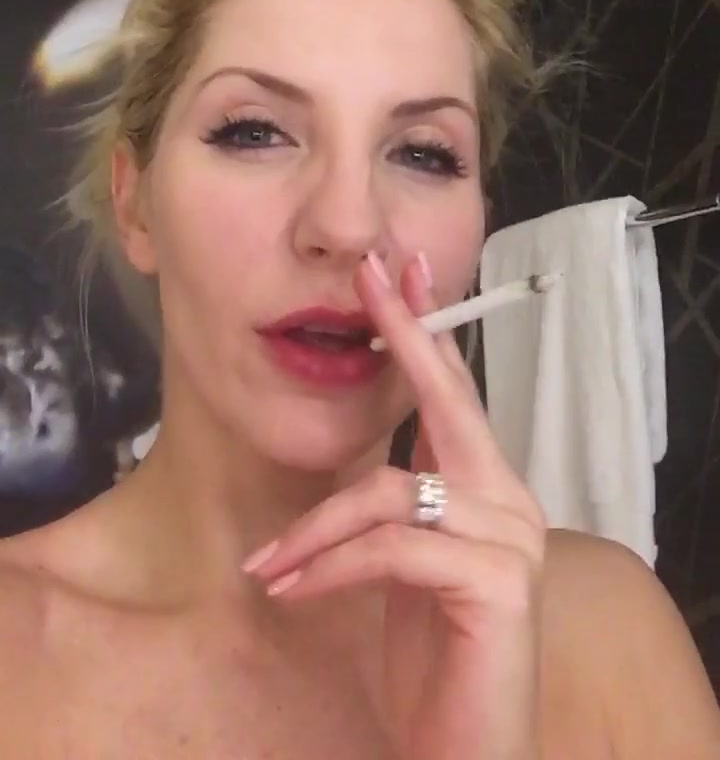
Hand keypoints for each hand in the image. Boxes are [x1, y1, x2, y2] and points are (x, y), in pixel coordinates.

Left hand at [243, 252, 545, 759]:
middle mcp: (511, 502)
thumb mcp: (403, 570)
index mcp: (490, 491)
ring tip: (266, 567)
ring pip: (391, 493)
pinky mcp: (496, 585)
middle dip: (405, 334)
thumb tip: (353, 463)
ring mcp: (512, 541)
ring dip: (315, 529)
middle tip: (368, 278)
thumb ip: (394, 509)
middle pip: (449, 402)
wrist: (467, 752)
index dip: (423, 329)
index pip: (454, 395)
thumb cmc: (433, 660)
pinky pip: (391, 548)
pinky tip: (290, 591)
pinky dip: (329, 565)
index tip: (396, 271)